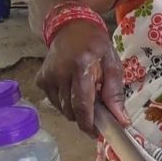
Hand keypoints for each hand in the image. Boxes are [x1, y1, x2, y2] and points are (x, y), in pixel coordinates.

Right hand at [35, 20, 128, 135]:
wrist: (71, 26)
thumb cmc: (95, 44)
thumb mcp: (112, 63)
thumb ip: (115, 92)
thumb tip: (121, 120)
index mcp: (81, 66)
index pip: (82, 104)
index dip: (89, 124)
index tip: (97, 134)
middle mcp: (60, 72)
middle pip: (71, 111)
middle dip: (84, 117)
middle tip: (96, 110)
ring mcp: (48, 76)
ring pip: (62, 109)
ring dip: (75, 109)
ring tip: (85, 94)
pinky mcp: (41, 79)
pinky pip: (54, 102)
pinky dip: (65, 102)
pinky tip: (72, 88)